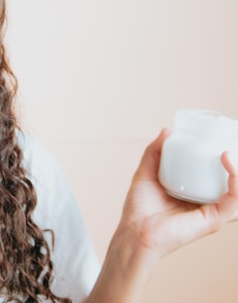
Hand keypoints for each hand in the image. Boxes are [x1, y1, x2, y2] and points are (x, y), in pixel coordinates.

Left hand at [119, 129, 237, 261]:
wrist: (135, 231)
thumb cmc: (139, 208)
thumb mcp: (146, 173)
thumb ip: (154, 152)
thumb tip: (167, 130)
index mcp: (193, 193)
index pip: (215, 177)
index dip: (223, 162)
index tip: (217, 142)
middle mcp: (206, 202)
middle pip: (230, 184)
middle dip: (234, 167)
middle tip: (227, 145)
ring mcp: (212, 211)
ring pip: (236, 190)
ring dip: (237, 171)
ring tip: (228, 152)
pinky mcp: (214, 219)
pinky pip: (234, 199)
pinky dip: (235, 179)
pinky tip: (227, 162)